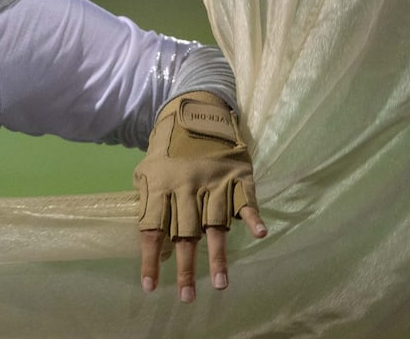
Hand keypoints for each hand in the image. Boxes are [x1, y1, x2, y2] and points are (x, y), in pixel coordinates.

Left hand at [133, 91, 266, 300]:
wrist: (196, 111)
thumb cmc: (169, 149)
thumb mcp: (149, 170)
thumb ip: (150, 204)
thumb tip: (153, 245)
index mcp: (161, 187)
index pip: (152, 229)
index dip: (150, 259)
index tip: (150, 287)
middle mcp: (186, 189)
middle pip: (185, 234)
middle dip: (186, 268)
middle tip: (187, 297)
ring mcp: (213, 184)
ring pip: (215, 225)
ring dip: (218, 255)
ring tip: (220, 284)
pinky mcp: (237, 178)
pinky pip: (245, 201)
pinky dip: (253, 216)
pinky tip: (260, 233)